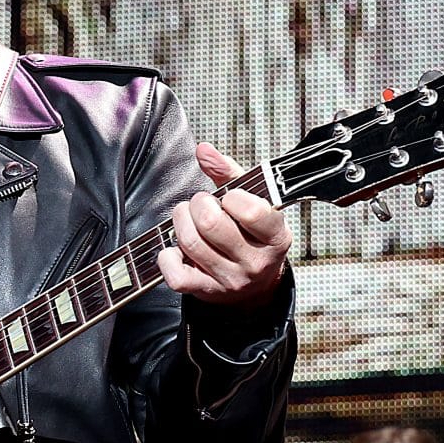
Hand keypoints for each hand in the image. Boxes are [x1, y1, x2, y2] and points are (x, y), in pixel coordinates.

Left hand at [158, 142, 290, 306]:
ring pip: (191, 243)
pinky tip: (175, 248)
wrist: (255, 285)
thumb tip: (203, 150)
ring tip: (187, 219)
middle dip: (198, 205)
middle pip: (211, 224)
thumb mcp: (252, 202)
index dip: (232, 197)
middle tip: (201, 204)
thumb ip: (228, 173)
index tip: (229, 198)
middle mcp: (255, 262)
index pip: (252, 211)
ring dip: (180, 222)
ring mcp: (231, 280)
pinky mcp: (207, 292)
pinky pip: (177, 276)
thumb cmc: (252, 235)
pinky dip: (168, 257)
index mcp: (275, 236)